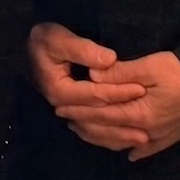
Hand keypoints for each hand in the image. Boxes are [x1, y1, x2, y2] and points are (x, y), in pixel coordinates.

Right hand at [27, 21, 148, 150]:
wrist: (32, 47)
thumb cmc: (46, 40)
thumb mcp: (59, 38)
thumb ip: (84, 50)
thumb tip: (110, 60)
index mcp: (59, 90)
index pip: (94, 94)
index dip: (118, 92)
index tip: (141, 89)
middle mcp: (63, 106)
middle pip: (97, 117)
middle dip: (123, 122)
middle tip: (148, 126)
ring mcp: (68, 111)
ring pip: (95, 130)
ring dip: (118, 135)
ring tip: (143, 140)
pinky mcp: (73, 112)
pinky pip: (92, 130)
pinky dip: (109, 136)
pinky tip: (126, 140)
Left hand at [55, 50, 179, 160]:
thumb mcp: (151, 66)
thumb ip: (120, 73)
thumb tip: (92, 75)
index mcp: (139, 114)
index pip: (101, 115)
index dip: (79, 112)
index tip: (60, 108)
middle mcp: (147, 132)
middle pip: (110, 133)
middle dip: (86, 126)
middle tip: (66, 121)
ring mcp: (162, 137)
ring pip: (126, 143)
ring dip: (104, 138)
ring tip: (88, 132)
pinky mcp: (174, 136)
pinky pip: (151, 149)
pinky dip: (137, 150)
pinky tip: (131, 153)